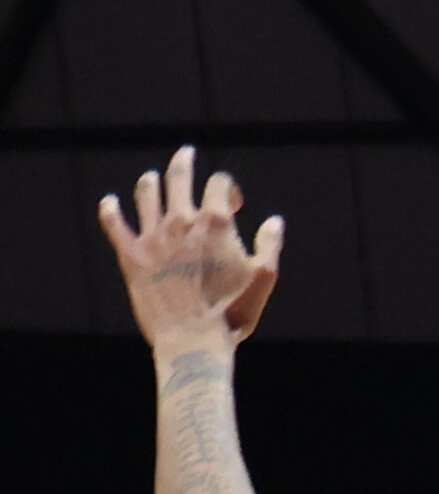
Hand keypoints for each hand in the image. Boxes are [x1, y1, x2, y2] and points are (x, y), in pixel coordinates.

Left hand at [97, 146, 284, 353]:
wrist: (192, 339)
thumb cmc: (232, 311)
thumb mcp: (265, 277)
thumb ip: (270, 244)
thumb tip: (274, 221)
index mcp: (216, 224)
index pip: (219, 184)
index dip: (227, 188)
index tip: (232, 202)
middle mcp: (182, 222)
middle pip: (179, 177)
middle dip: (184, 163)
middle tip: (185, 154)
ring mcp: (154, 237)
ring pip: (148, 194)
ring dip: (151, 182)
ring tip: (152, 178)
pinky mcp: (131, 256)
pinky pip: (115, 224)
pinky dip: (111, 210)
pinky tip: (110, 203)